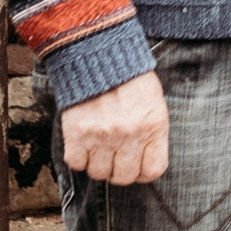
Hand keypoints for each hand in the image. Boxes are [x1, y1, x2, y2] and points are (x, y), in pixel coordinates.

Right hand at [59, 67, 169, 184]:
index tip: (137, 165)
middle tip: (114, 156)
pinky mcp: (77, 134)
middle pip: (124, 177)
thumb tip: (146, 161)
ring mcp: (102, 136)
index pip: (153, 170)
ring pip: (99, 173)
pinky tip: (83, 143)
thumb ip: (152, 133)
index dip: (143, 172)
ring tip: (98, 147)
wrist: (98, 53)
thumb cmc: (129, 77)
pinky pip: (76, 163)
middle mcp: (130, 135)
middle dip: (119, 170)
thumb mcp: (153, 102)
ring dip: (97, 164)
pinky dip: (78, 157)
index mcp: (153, 126)